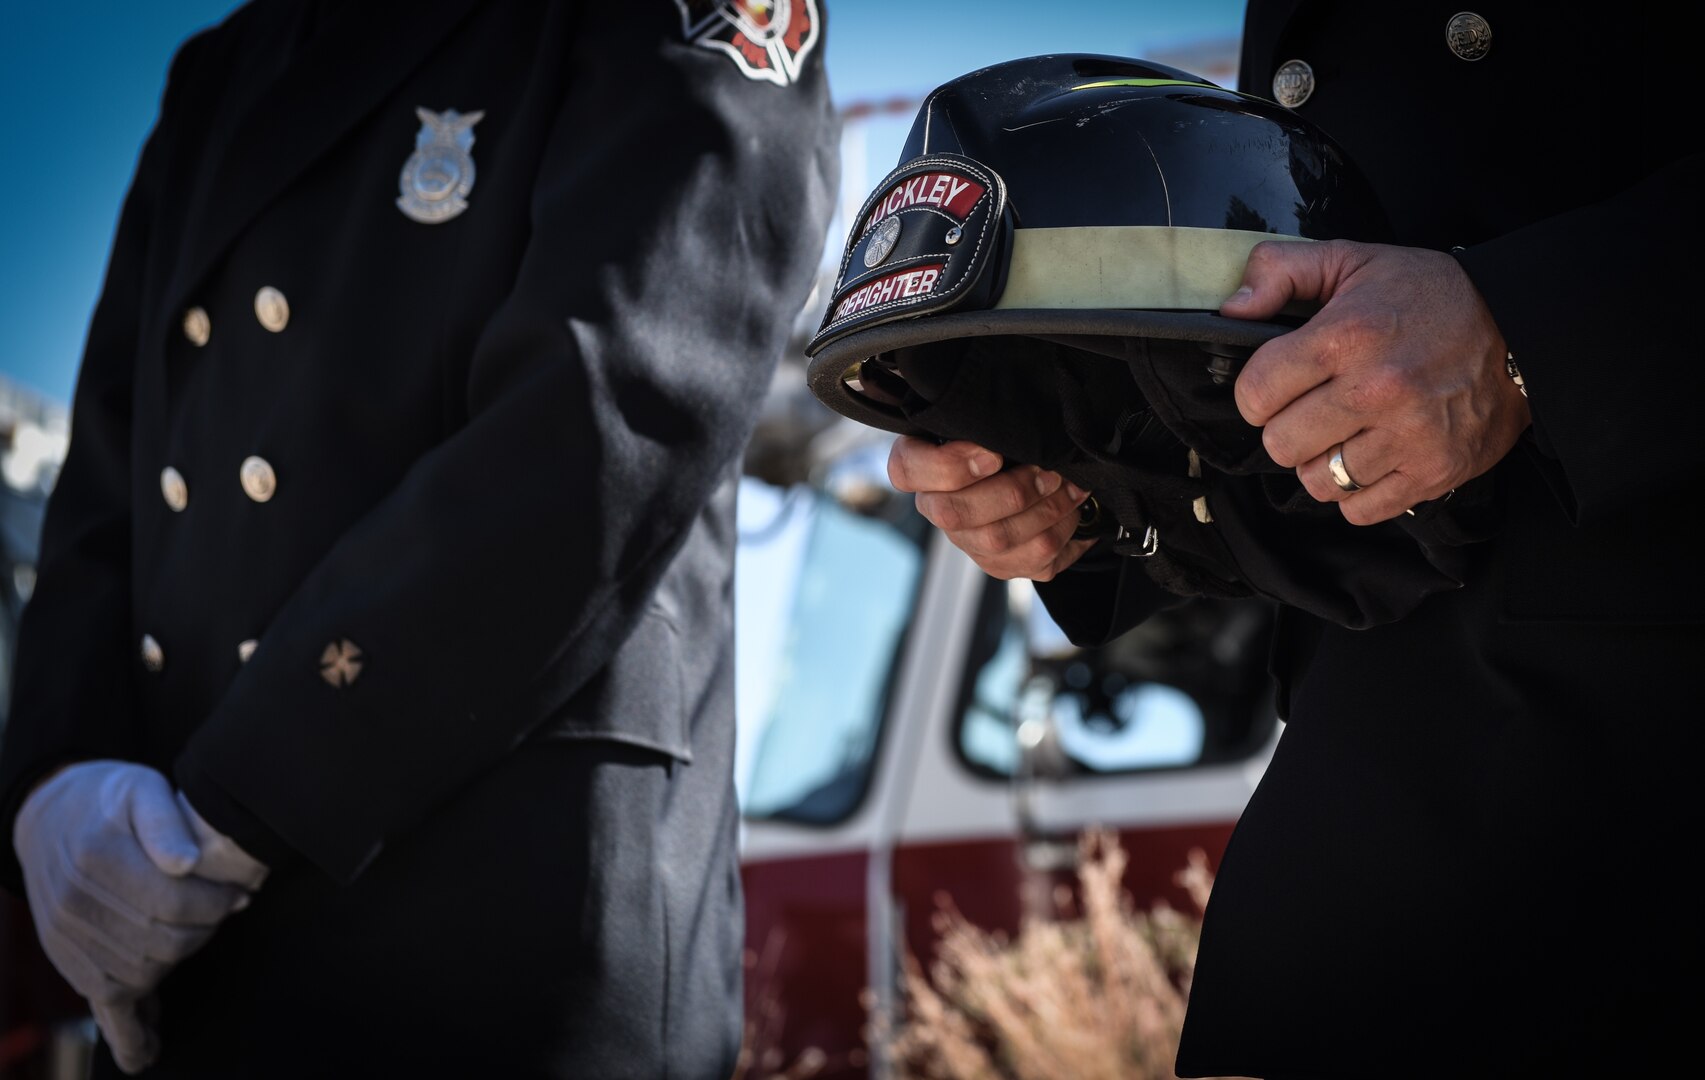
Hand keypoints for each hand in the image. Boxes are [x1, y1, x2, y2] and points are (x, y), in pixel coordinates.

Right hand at [13, 761, 252, 1072]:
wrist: (50, 815)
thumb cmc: (108, 800)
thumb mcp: (141, 788)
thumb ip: (165, 822)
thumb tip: (186, 863)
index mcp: (97, 857)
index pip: (172, 903)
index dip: (216, 903)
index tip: (240, 894)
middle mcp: (75, 903)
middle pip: (161, 941)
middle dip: (206, 929)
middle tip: (227, 909)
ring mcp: (67, 937)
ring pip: (141, 973)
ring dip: (181, 959)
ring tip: (199, 932)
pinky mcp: (68, 959)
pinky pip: (101, 1003)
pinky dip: (129, 1031)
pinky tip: (149, 1050)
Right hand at [887, 437, 1094, 580]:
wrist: (1039, 476)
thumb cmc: (1008, 442)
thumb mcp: (991, 423)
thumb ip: (984, 418)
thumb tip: (1004, 412)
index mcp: (923, 469)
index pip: (906, 471)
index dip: (948, 467)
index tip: (993, 454)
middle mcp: (939, 510)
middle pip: (954, 513)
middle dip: (1011, 492)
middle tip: (1046, 472)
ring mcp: (970, 543)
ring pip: (998, 539)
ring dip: (1045, 510)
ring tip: (1070, 486)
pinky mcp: (1003, 565)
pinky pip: (1033, 558)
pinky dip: (1063, 530)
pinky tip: (1074, 507)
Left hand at [1223, 239, 1531, 523]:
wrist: (1523, 326)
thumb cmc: (1429, 295)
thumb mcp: (1352, 259)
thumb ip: (1280, 270)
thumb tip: (1232, 307)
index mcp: (1344, 337)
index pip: (1255, 394)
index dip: (1258, 391)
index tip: (1279, 384)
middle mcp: (1375, 391)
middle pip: (1280, 445)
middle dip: (1287, 428)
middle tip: (1313, 409)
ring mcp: (1407, 437)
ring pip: (1317, 482)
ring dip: (1321, 462)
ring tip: (1345, 433)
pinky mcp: (1434, 471)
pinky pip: (1360, 510)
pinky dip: (1356, 492)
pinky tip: (1369, 458)